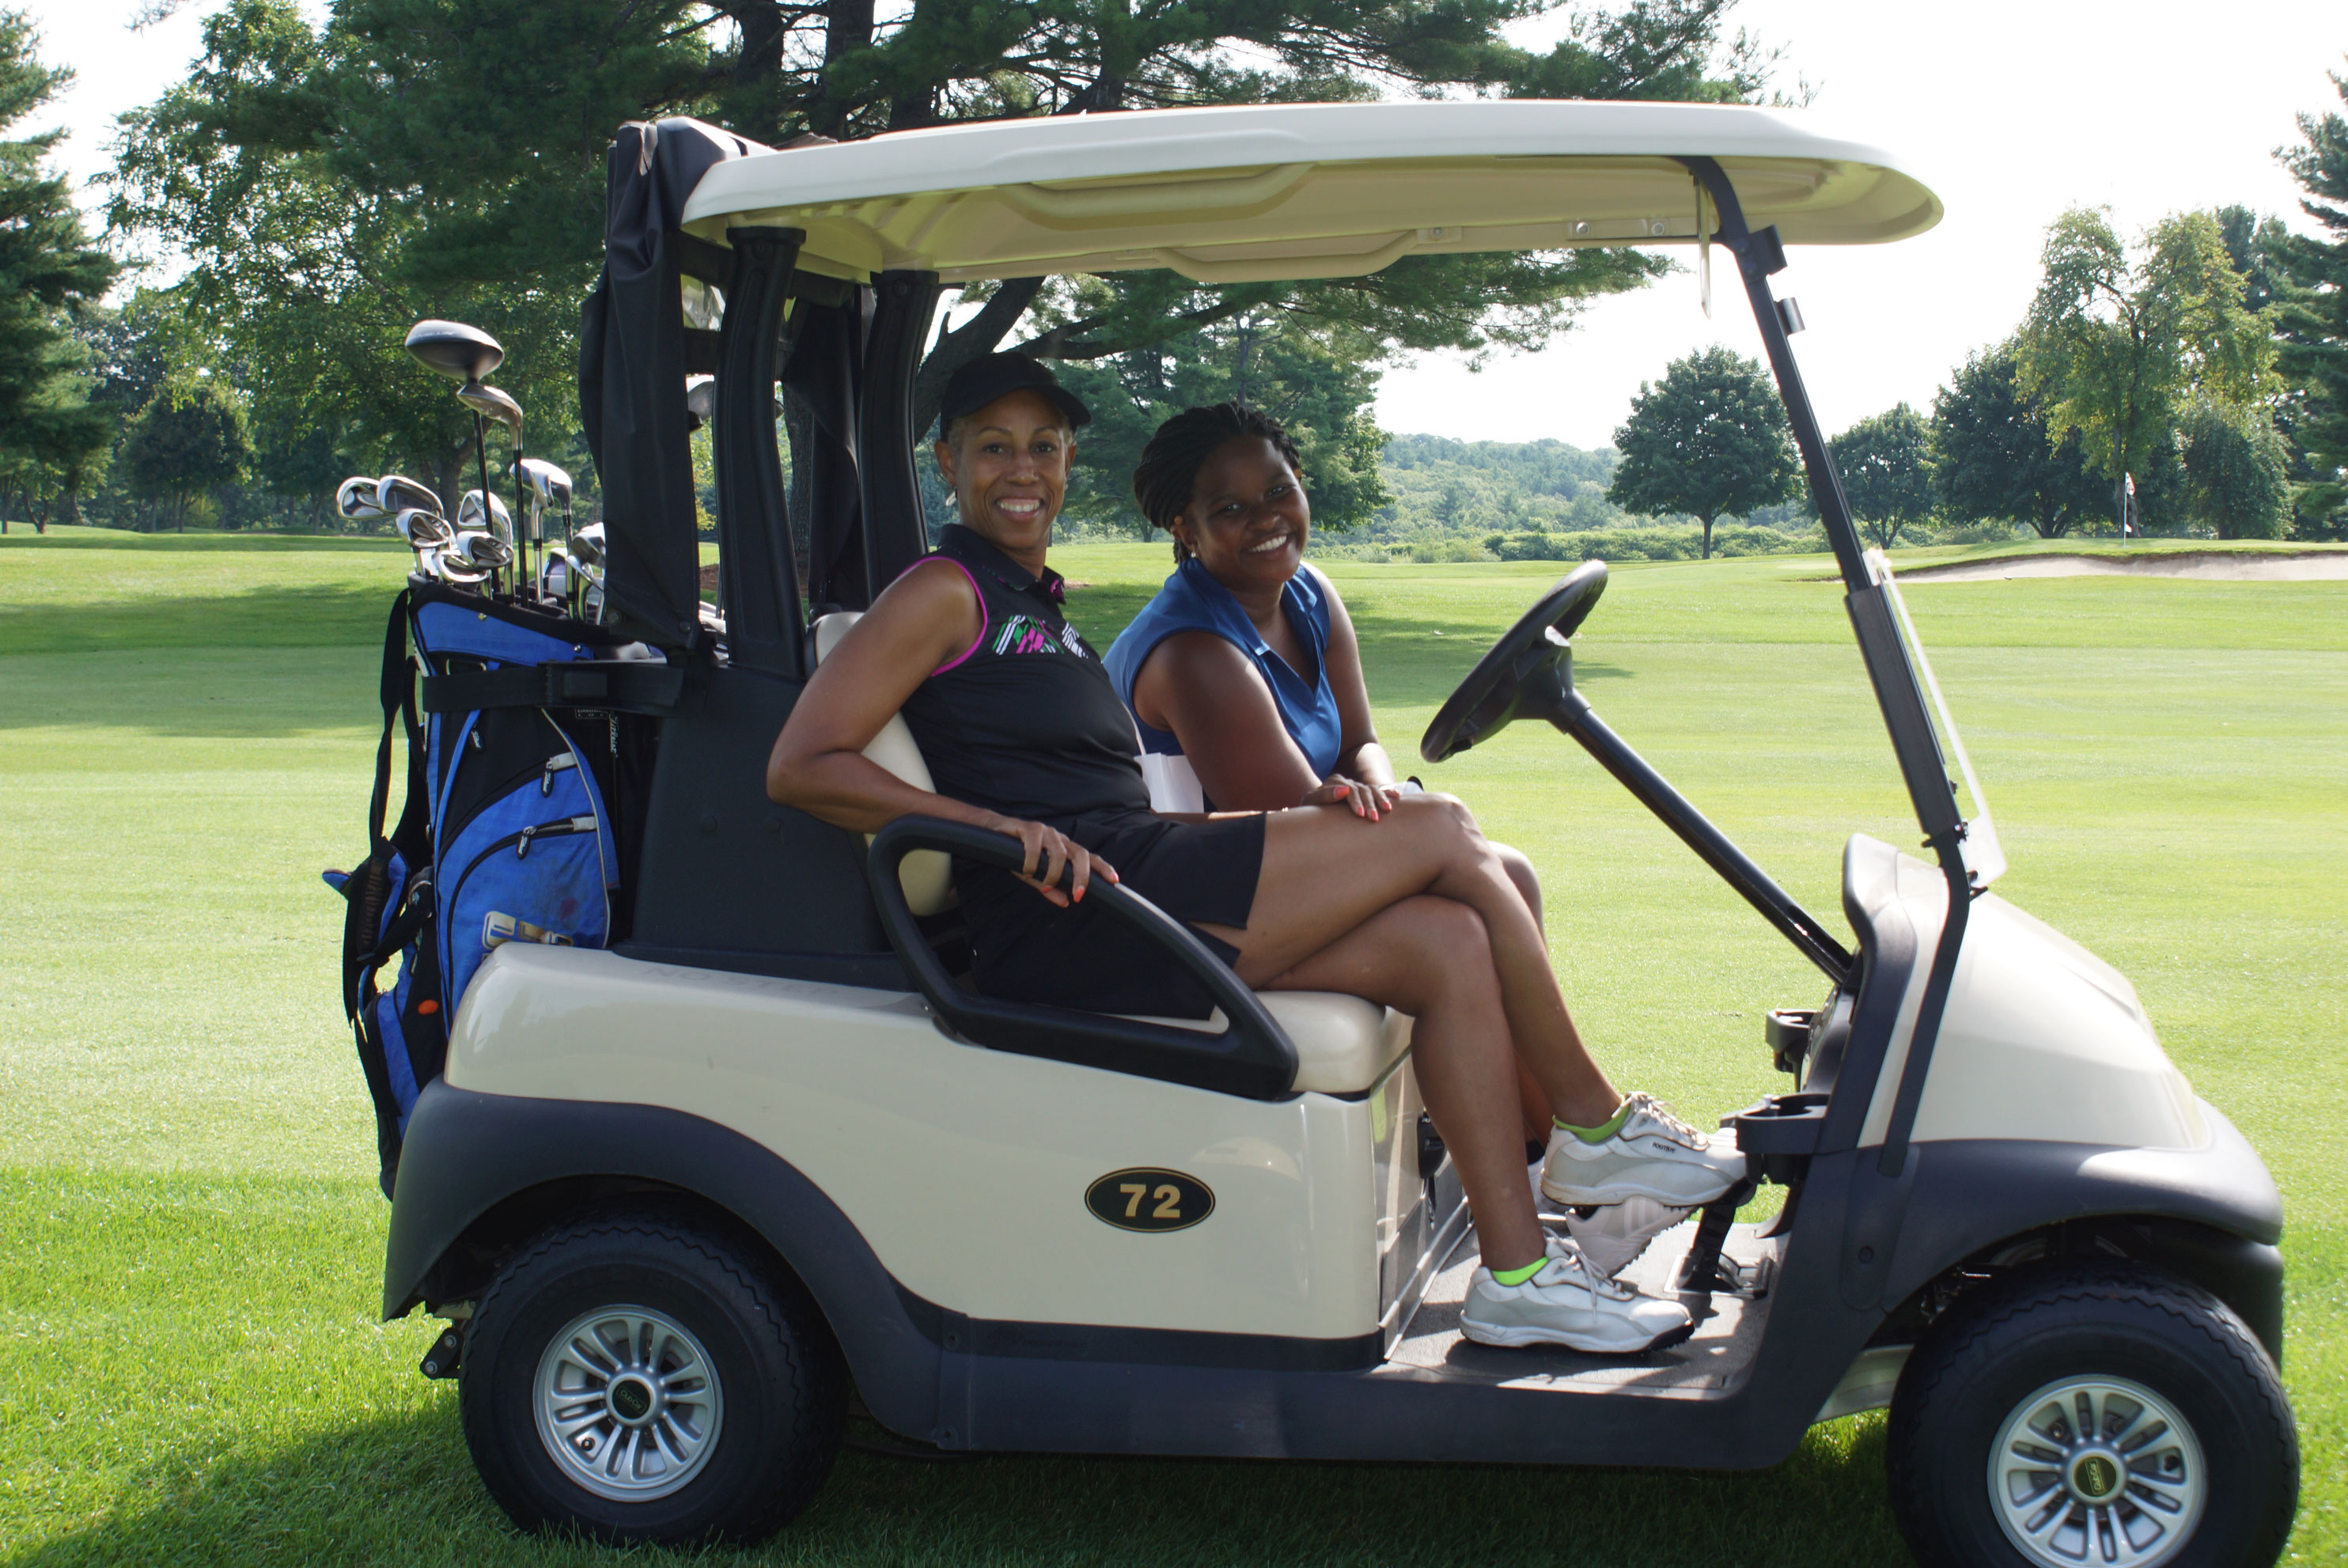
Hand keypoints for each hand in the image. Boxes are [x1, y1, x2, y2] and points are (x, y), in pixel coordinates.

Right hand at [989, 815, 1118, 906]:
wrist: (992, 831)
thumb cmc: (1016, 853)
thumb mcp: (1034, 875)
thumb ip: (1050, 887)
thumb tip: (1065, 902)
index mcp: (1064, 848)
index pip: (1089, 857)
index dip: (1102, 868)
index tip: (1115, 881)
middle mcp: (1059, 838)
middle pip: (1081, 854)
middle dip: (1083, 876)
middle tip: (1078, 896)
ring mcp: (1045, 831)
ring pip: (1059, 852)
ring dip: (1054, 873)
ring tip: (1044, 886)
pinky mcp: (1028, 827)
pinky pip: (1035, 846)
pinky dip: (1032, 861)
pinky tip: (1027, 870)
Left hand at [1302, 773, 1402, 820]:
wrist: (1312, 811)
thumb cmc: (1311, 809)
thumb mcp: (1312, 802)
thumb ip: (1325, 795)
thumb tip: (1345, 789)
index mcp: (1334, 782)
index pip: (1349, 790)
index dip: (1355, 802)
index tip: (1360, 814)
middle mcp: (1347, 782)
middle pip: (1362, 790)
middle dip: (1369, 804)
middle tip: (1374, 819)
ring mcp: (1356, 787)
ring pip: (1372, 790)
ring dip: (1381, 799)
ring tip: (1388, 810)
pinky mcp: (1363, 793)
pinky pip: (1377, 790)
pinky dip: (1387, 792)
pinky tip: (1397, 796)